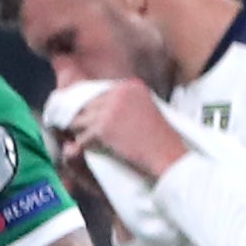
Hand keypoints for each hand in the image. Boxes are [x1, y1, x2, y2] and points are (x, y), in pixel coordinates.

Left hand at [41, 76, 181, 183]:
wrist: (169, 158)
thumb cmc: (160, 141)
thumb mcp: (144, 110)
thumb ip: (122, 103)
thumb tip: (93, 105)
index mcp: (130, 86)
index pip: (96, 92)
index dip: (89, 108)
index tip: (86, 119)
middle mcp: (118, 93)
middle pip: (84, 104)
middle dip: (80, 120)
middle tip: (77, 132)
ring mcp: (109, 109)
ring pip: (78, 120)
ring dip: (80, 134)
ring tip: (89, 143)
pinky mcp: (102, 128)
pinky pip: (81, 138)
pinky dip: (85, 147)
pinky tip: (95, 152)